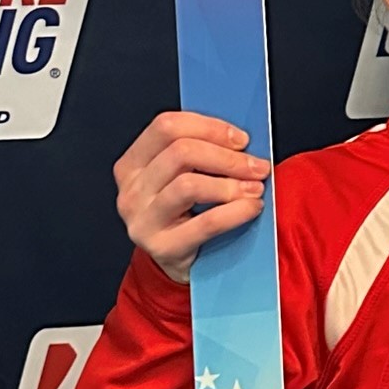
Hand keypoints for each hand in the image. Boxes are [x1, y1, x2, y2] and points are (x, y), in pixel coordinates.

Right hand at [113, 112, 269, 282]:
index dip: (208, 127)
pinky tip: (252, 207)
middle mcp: (131, 190)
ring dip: (231, 183)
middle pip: (180, 152)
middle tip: (257, 165)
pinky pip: (204, 223)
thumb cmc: (188, 211)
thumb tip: (241, 138)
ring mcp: (142, 220)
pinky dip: (235, 211)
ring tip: (255, 188)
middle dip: (227, 156)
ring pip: (188, 185)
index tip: (241, 139)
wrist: (181, 262)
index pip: (166, 127)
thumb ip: (202, 153)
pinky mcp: (162, 247)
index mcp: (133, 163)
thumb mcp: (184, 177)